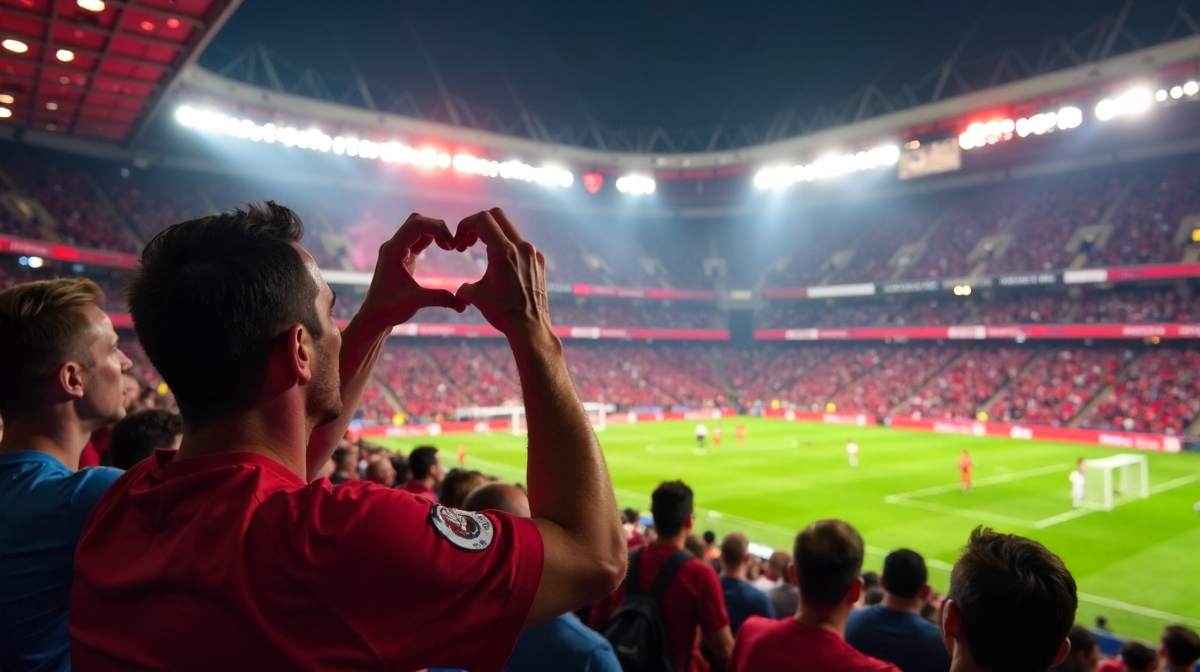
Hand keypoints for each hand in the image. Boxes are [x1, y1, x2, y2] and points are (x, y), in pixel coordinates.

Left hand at [356, 214, 456, 327]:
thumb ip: (438, 298)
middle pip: (417, 221)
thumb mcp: (414, 302)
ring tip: (450, 246)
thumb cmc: (389, 308)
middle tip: (452, 245)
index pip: (416, 225)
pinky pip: (419, 239)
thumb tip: (462, 304)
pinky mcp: (404, 256)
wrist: (375, 316)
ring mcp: (398, 249)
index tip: (450, 246)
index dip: (436, 229)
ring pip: (418, 227)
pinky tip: (443, 248)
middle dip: (437, 227)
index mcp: (393, 250)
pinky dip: (432, 239)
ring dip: (435, 232)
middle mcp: (394, 245)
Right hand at [452, 208, 550, 338]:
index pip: (483, 219)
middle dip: (478, 224)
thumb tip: (459, 290)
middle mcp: (521, 247)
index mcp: (503, 251)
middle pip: (497, 216)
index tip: (460, 243)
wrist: (530, 327)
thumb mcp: (476, 297)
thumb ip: (462, 286)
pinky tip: (501, 265)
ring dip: (493, 236)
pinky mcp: (540, 261)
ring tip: (484, 255)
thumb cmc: (502, 313)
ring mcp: (533, 253)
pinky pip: (521, 244)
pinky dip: (508, 247)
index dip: (465, 225)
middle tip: (468, 242)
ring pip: (510, 229)